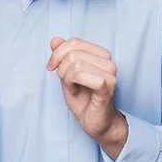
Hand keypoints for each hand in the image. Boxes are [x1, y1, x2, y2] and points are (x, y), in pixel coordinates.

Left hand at [47, 37, 127, 157]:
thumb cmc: (83, 97)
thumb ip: (62, 55)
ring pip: (76, 64)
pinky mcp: (107, 88)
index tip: (51, 67)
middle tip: (66, 82)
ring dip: (67, 78)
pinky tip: (75, 91)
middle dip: (61, 69)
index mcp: (100, 54)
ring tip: (73, 88)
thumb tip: (55, 40)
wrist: (93, 121)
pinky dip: (72, 84)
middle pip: (73, 53)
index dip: (57, 53)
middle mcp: (108, 61)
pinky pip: (83, 76)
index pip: (74, 42)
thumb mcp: (66, 73)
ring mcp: (110, 75)